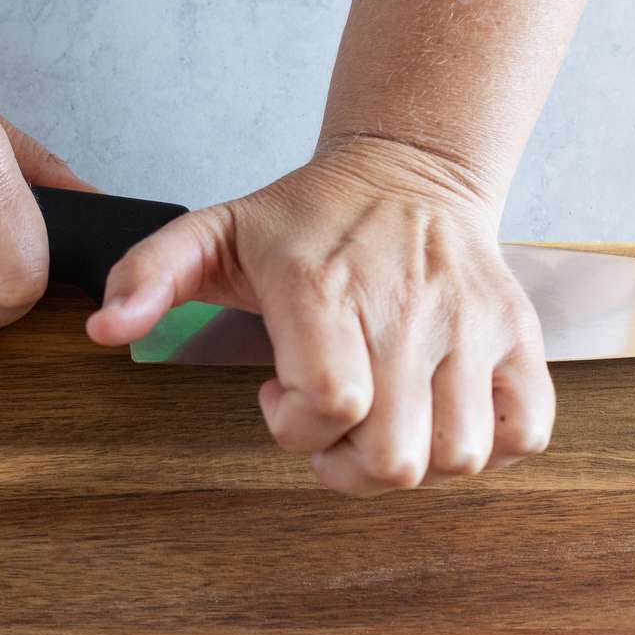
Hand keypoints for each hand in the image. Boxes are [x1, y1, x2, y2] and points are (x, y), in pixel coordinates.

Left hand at [86, 137, 554, 495]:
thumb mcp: (212, 229)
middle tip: (329, 425)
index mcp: (325, 290)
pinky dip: (489, 448)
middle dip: (348, 467)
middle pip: (395, 456)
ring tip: (382, 420)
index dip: (295, 428)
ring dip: (414, 461)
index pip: (329, 402)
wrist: (411, 167)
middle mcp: (407, 311)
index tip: (273, 396)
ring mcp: (473, 325)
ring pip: (461, 455)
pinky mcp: (519, 337)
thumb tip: (105, 330)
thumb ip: (148, 273)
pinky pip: (528, 431)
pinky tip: (440, 417)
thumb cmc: (306, 216)